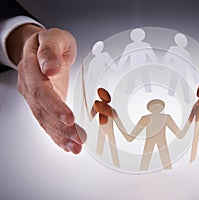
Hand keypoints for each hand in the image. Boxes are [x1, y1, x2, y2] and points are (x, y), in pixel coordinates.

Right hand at [13, 26, 85, 153]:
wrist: (41, 48)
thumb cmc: (50, 42)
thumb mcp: (53, 38)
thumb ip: (50, 51)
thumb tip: (49, 67)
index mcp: (31, 69)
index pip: (41, 91)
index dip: (54, 106)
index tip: (69, 118)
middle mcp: (30, 86)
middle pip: (43, 111)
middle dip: (60, 128)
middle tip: (77, 140)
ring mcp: (35, 98)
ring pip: (44, 120)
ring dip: (60, 136)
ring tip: (75, 147)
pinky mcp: (43, 105)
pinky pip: (47, 122)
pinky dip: (57, 136)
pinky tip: (67, 145)